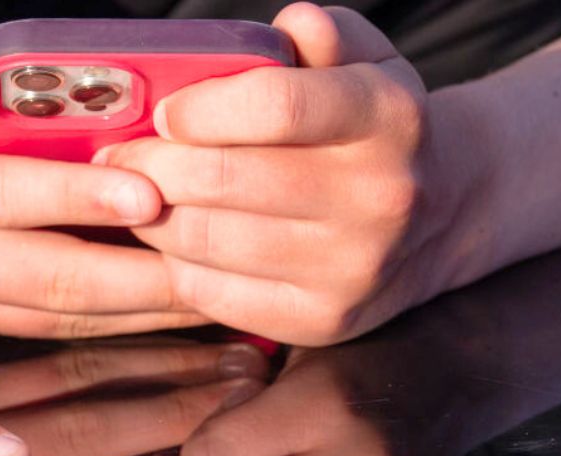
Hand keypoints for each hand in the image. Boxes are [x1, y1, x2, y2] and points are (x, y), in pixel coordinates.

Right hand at [0, 53, 203, 337]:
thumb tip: (74, 90)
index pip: (5, 195)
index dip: (82, 195)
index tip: (153, 190)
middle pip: (47, 277)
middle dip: (141, 276)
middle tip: (222, 263)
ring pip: (55, 318)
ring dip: (141, 313)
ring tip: (217, 296)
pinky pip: (41, 332)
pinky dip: (106, 324)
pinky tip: (164, 313)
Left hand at [97, 3, 466, 345]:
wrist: (440, 217)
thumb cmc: (373, 129)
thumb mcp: (367, 63)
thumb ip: (325, 34)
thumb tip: (289, 26)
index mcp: (388, 117)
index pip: (276, 106)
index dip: (200, 107)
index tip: (165, 112)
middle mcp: (378, 197)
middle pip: (224, 179)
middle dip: (152, 164)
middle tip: (120, 156)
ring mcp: (350, 268)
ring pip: (205, 239)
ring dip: (153, 215)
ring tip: (140, 194)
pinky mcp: (320, 321)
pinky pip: (210, 293)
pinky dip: (175, 264)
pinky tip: (174, 239)